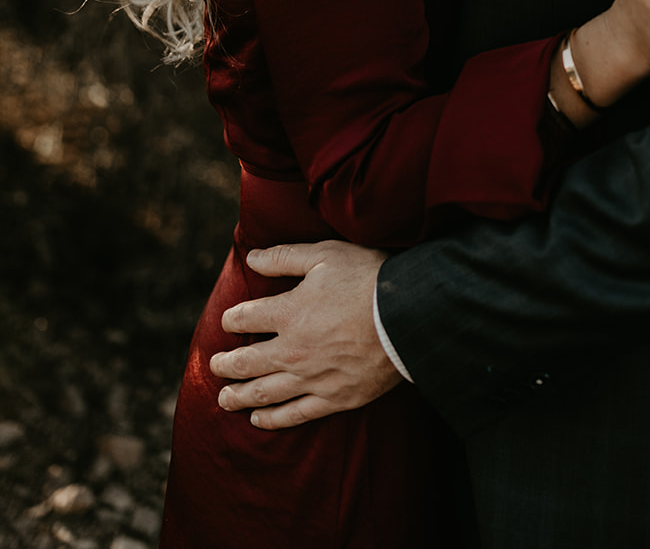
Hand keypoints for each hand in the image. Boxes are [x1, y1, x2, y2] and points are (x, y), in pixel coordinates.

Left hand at [209, 240, 400, 428]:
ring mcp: (311, 378)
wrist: (408, 316)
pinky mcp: (332, 398)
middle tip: (214, 366)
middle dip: (225, 365)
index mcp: (289, 312)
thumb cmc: (368, 279)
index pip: (246, 318)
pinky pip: (294, 415)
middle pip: (247, 362)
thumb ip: (285, 257)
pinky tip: (258, 420)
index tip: (228, 321)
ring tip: (223, 398)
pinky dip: (272, 419)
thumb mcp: (325, 256)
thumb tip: (251, 258)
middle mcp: (292, 350)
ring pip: (264, 393)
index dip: (232, 319)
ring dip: (238, 396)